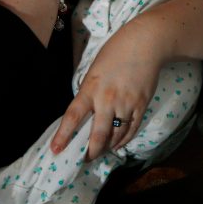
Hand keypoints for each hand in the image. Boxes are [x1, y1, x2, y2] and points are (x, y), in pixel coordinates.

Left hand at [49, 0, 202, 159]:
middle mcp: (107, 99)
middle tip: (85, 159)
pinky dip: (124, 140)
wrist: (146, 44)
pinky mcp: (141, 105)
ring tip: (101, 152)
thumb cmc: (116, 52)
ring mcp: (126, 104)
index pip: (73, 116)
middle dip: (90, 152)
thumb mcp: (94, 70)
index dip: (64, 135)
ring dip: (107, 148)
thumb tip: (86, 112)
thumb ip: (89, 91)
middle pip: (97, 135)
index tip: (56, 150)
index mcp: (91, 88)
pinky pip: (131, 130)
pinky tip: (117, 144)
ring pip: (115, 136)